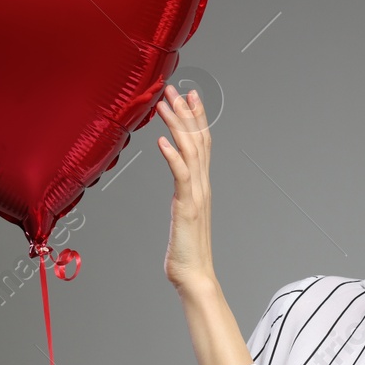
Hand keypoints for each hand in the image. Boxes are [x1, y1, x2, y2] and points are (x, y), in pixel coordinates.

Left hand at [155, 83, 215, 291]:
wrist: (194, 275)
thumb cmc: (186, 251)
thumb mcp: (183, 217)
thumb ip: (182, 197)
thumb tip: (177, 185)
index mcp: (201, 186)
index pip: (202, 144)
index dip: (198, 119)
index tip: (190, 97)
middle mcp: (202, 186)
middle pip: (198, 141)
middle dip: (188, 113)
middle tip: (177, 89)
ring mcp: (196, 195)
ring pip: (190, 152)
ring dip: (178, 126)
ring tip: (167, 104)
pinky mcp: (187, 206)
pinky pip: (181, 176)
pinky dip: (172, 156)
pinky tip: (162, 141)